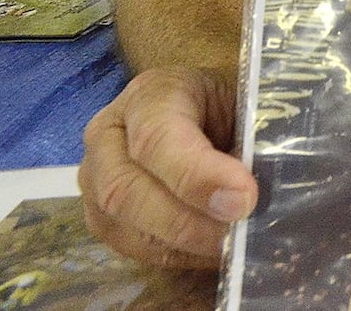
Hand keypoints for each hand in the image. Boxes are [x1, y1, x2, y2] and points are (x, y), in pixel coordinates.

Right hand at [80, 67, 257, 269]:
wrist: (208, 117)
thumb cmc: (231, 107)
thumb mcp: (246, 107)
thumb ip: (250, 140)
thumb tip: (255, 192)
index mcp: (150, 95)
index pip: (156, 138)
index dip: (197, 175)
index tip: (243, 198)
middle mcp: (109, 135)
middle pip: (126, 190)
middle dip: (187, 221)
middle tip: (237, 233)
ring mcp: (95, 179)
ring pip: (124, 226)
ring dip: (183, 245)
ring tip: (231, 246)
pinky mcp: (103, 219)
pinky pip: (133, 249)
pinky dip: (178, 256)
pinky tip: (213, 251)